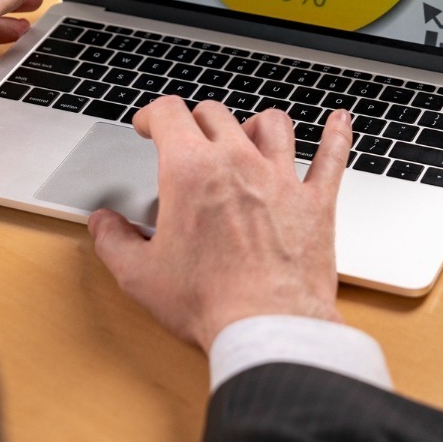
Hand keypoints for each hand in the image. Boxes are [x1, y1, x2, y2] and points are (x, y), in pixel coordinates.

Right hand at [87, 98, 353, 350]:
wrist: (267, 327)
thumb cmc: (207, 302)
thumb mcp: (140, 275)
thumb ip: (114, 241)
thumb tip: (103, 224)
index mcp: (190, 171)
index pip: (169, 114)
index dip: (152, 114)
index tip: (149, 126)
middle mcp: (237, 162)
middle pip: (216, 114)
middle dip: (196, 121)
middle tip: (189, 139)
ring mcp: (281, 178)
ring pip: (272, 123)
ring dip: (255, 124)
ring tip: (248, 134)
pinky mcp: (316, 202)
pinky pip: (331, 156)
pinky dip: (336, 135)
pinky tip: (339, 121)